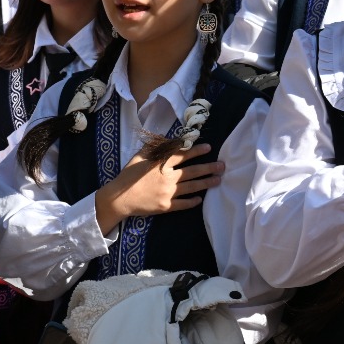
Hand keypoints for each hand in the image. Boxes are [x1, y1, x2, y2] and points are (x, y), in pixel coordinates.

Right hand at [95, 142, 223, 233]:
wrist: (121, 198)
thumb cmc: (128, 175)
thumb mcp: (139, 157)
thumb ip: (153, 147)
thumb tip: (166, 138)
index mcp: (161, 164)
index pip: (183, 155)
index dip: (196, 150)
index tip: (208, 148)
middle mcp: (167, 177)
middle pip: (193, 171)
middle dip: (209, 167)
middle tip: (222, 166)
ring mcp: (168, 193)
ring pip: (192, 187)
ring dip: (206, 183)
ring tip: (218, 180)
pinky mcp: (166, 206)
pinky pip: (183, 204)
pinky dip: (192, 201)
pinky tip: (200, 199)